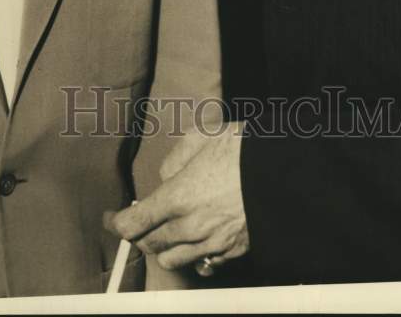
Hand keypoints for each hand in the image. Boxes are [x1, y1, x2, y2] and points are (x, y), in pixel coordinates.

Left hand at [104, 122, 248, 271]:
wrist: (290, 173)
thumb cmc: (248, 148)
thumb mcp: (205, 136)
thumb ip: (177, 157)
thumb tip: (167, 176)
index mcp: (179, 196)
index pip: (133, 223)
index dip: (115, 223)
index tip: (110, 218)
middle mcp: (191, 226)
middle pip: (150, 245)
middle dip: (140, 234)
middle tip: (140, 220)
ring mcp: (213, 243)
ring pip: (173, 260)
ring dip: (164, 248)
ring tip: (168, 231)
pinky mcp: (234, 252)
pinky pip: (203, 265)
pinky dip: (193, 257)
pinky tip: (196, 241)